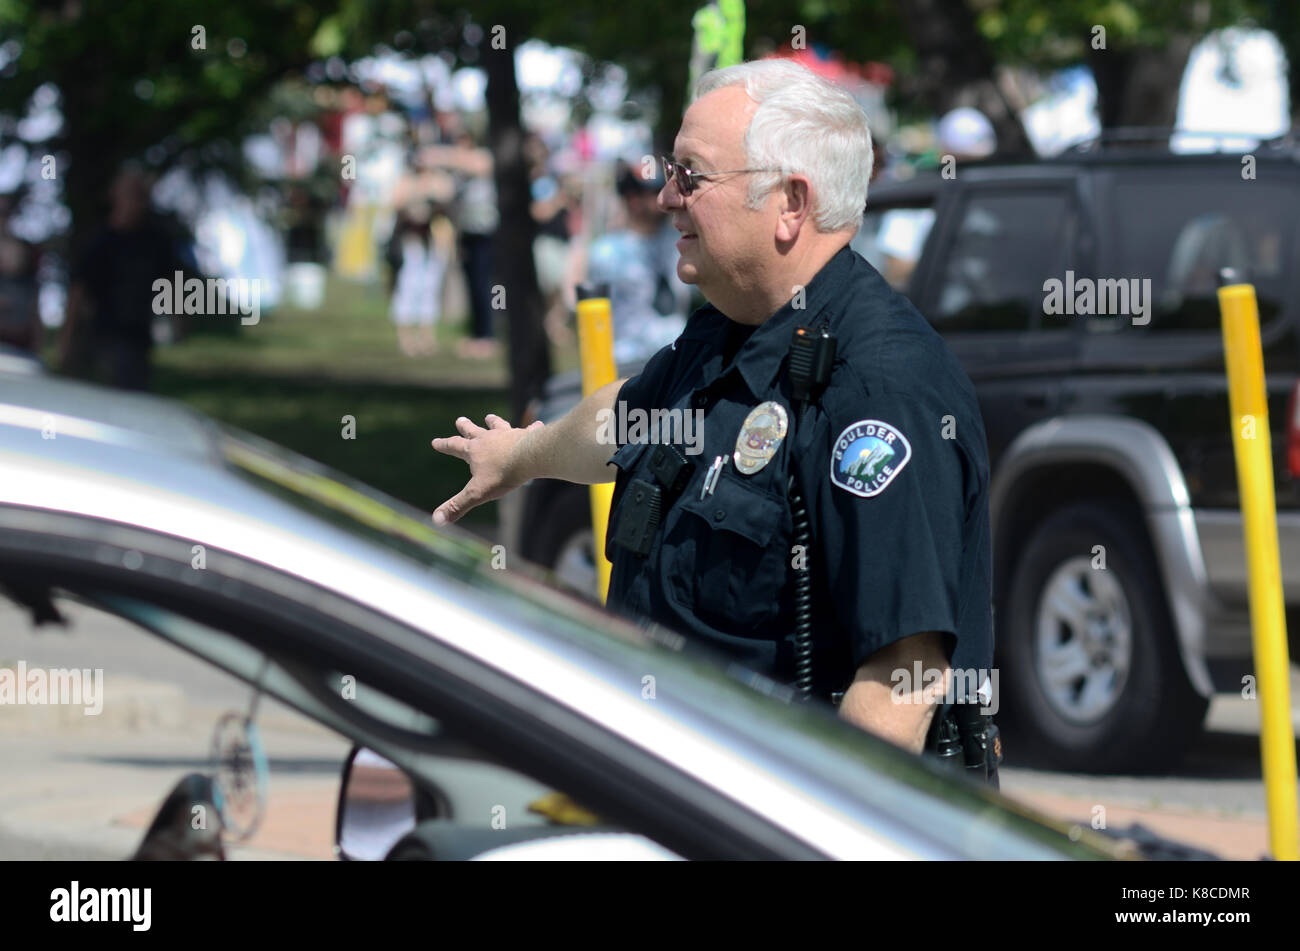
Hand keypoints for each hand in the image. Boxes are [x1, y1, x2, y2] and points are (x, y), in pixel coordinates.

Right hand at [430, 414, 544, 524]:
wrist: (529, 458)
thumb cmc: (502, 475)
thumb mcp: (477, 493)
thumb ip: (458, 505)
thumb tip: (437, 520)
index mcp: (474, 450)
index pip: (454, 446)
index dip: (444, 445)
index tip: (435, 441)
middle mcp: (489, 438)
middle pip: (473, 431)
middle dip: (465, 427)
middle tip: (460, 420)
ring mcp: (508, 434)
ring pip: (498, 425)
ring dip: (493, 421)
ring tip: (489, 417)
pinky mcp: (527, 436)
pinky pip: (529, 430)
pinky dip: (532, 428)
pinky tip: (537, 424)